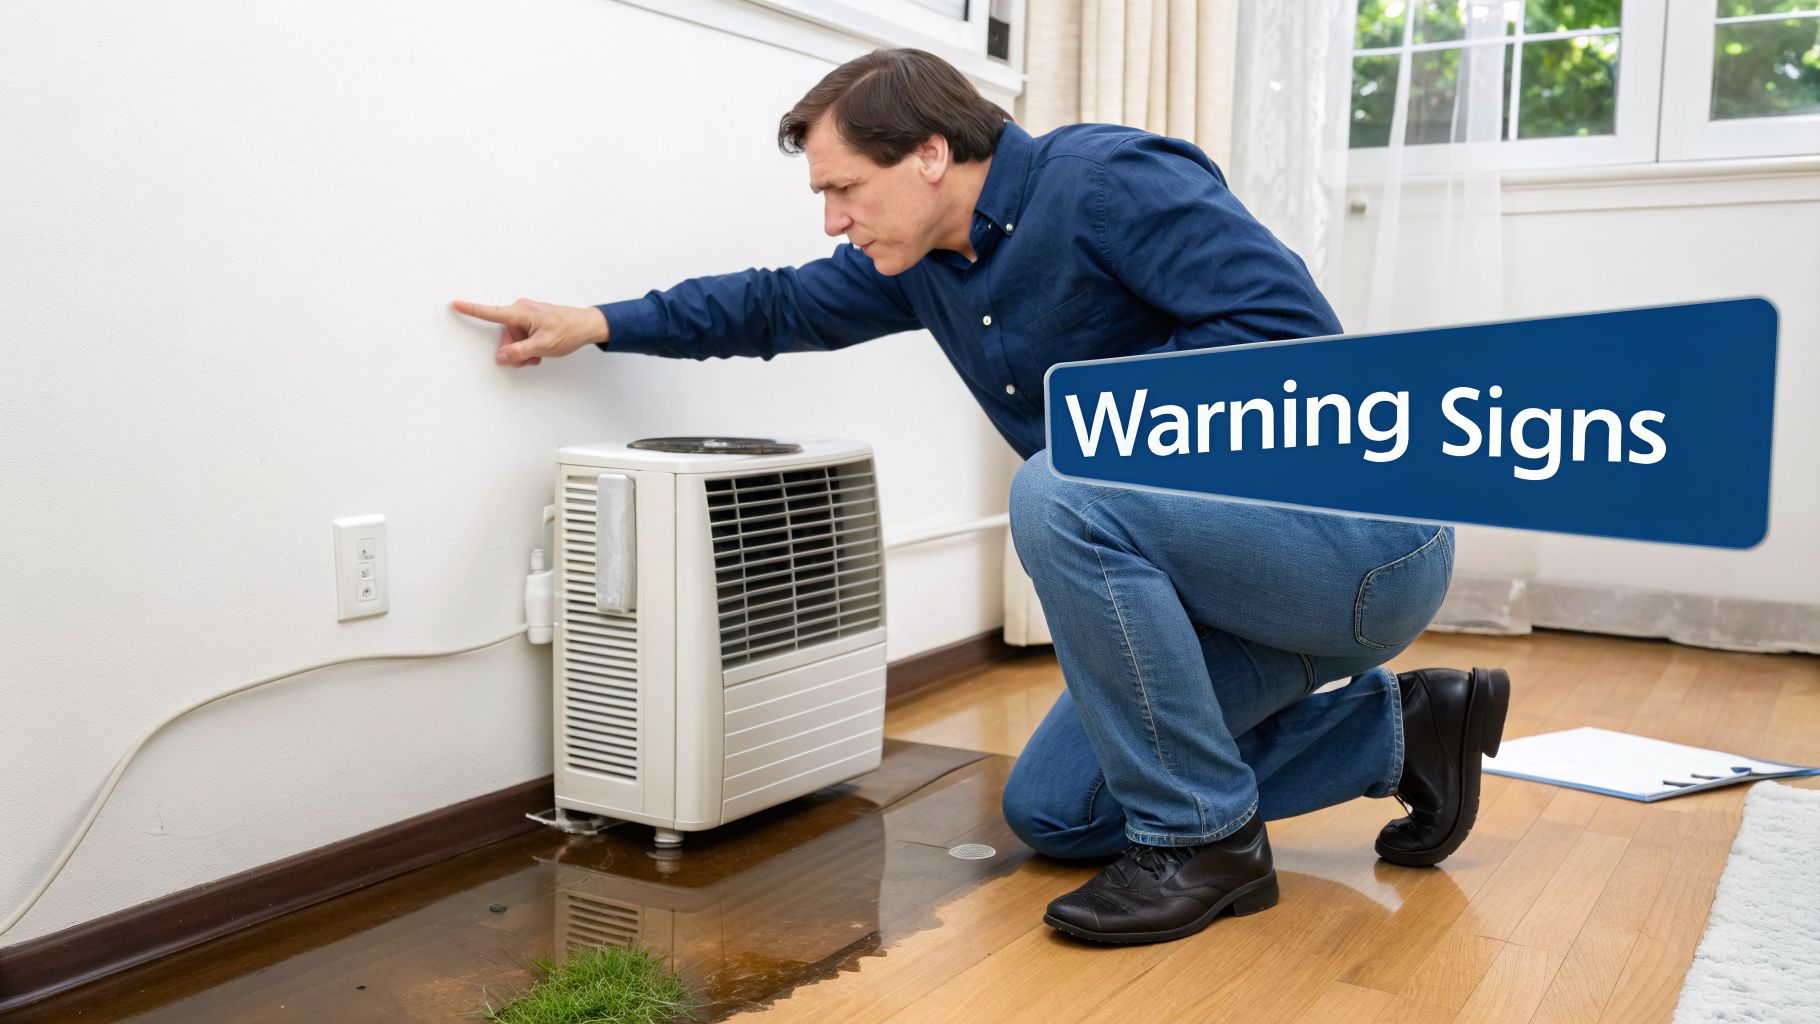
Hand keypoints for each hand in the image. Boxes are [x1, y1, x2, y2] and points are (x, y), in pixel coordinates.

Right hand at [451, 297, 608, 366]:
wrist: (588, 325)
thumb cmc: (569, 330)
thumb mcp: (542, 346)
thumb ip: (519, 353)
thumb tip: (501, 357)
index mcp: (520, 312)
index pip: (491, 312)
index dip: (472, 309)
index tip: (456, 303)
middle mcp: (521, 311)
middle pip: (504, 337)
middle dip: (514, 351)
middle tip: (532, 357)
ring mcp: (526, 316)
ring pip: (513, 341)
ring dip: (523, 351)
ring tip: (540, 354)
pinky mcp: (532, 321)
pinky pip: (522, 338)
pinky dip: (529, 347)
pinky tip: (541, 350)